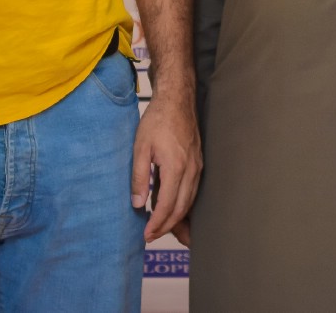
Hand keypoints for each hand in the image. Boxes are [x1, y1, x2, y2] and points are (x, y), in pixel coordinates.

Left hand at [131, 92, 201, 241]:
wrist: (177, 100)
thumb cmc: (157, 121)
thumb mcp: (140, 147)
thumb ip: (139, 177)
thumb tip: (137, 203)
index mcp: (175, 167)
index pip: (168, 205)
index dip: (158, 223)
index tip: (147, 234)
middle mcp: (191, 170)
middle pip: (182, 208)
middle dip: (167, 226)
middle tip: (151, 236)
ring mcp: (197, 167)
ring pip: (190, 201)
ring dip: (176, 218)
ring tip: (161, 228)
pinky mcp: (198, 163)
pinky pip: (192, 191)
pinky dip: (183, 204)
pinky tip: (171, 208)